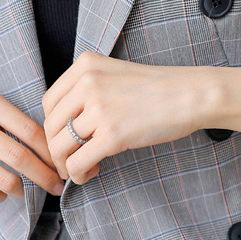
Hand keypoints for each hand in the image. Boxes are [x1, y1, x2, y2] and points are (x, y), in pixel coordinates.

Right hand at [0, 82, 64, 205]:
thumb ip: (9, 118)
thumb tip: (52, 150)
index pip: (29, 129)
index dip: (51, 151)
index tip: (62, 162)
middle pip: (20, 157)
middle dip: (46, 176)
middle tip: (58, 185)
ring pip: (4, 180)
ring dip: (26, 190)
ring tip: (33, 191)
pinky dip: (0, 197)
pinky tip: (2, 191)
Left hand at [42, 52, 220, 184]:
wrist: (191, 95)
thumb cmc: (158, 89)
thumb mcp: (114, 73)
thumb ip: (87, 88)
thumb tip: (65, 122)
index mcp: (85, 65)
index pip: (49, 102)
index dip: (52, 127)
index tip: (64, 139)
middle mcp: (88, 83)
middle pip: (50, 126)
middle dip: (55, 150)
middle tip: (68, 161)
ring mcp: (99, 109)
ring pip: (59, 147)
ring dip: (66, 164)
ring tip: (81, 168)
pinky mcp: (112, 135)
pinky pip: (77, 162)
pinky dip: (78, 174)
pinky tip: (89, 173)